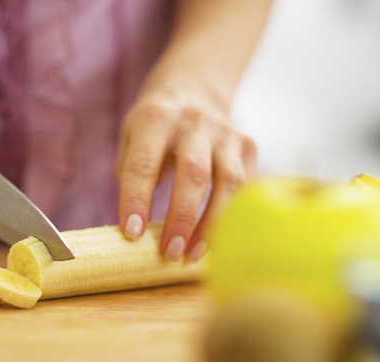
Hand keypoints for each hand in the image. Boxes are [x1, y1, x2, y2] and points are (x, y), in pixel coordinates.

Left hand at [117, 77, 256, 260]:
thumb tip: (135, 228)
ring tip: (194, 254)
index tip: (132, 234)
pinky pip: (246, 187)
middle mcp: (194, 123)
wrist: (193, 89)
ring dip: (212, 224)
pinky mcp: (248, 146)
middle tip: (170, 252)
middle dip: (182, 218)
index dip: (136, 201)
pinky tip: (219, 240)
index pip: (143, 165)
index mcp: (155, 120)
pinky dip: (234, 217)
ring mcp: (226, 133)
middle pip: (194, 174)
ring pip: (229, 182)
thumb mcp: (130, 138)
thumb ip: (131, 176)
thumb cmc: (154, 127)